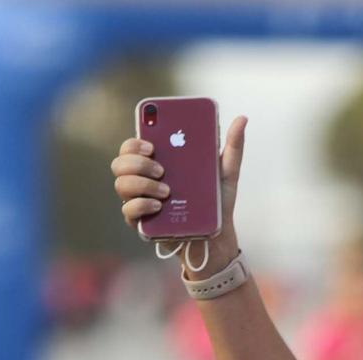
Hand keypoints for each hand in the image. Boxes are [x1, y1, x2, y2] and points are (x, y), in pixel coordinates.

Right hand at [111, 114, 247, 275]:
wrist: (218, 238)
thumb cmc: (217, 202)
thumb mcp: (227, 173)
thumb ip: (233, 146)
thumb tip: (242, 119)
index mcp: (157, 162)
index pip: (132, 145)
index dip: (134, 142)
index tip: (152, 145)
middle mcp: (143, 179)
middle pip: (120, 162)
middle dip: (137, 163)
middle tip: (162, 170)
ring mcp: (139, 200)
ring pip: (121, 184)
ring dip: (142, 184)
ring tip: (167, 191)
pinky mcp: (141, 223)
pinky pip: (128, 210)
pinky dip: (141, 205)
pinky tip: (159, 205)